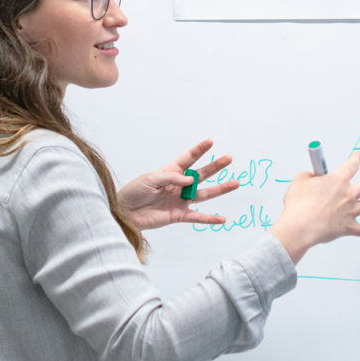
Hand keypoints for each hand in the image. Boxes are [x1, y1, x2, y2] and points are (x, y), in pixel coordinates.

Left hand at [117, 139, 239, 230]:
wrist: (124, 213)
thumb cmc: (134, 192)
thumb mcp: (150, 179)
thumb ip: (171, 178)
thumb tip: (190, 180)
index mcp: (170, 172)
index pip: (188, 159)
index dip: (199, 151)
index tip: (210, 142)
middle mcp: (179, 185)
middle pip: (201, 174)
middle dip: (215, 167)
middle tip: (229, 159)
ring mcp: (180, 200)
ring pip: (204, 194)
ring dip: (220, 189)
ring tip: (235, 183)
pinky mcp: (179, 215)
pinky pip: (197, 217)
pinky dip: (210, 218)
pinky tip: (222, 219)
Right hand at [268, 151, 359, 263]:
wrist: (300, 226)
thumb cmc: (298, 204)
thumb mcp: (300, 180)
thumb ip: (310, 175)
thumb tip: (314, 176)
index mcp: (338, 180)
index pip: (352, 165)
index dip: (357, 158)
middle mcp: (348, 194)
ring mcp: (350, 212)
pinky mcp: (347, 228)